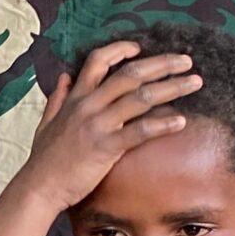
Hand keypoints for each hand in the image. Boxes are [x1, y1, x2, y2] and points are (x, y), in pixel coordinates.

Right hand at [11, 40, 207, 210]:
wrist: (39, 187)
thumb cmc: (44, 159)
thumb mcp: (45, 122)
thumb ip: (57, 98)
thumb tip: (64, 76)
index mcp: (76, 97)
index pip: (98, 60)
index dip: (121, 50)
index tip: (141, 48)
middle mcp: (88, 105)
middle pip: (130, 73)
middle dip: (162, 64)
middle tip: (186, 60)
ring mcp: (98, 124)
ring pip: (141, 97)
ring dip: (172, 87)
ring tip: (195, 82)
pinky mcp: (106, 147)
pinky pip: (140, 131)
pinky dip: (163, 124)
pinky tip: (181, 121)